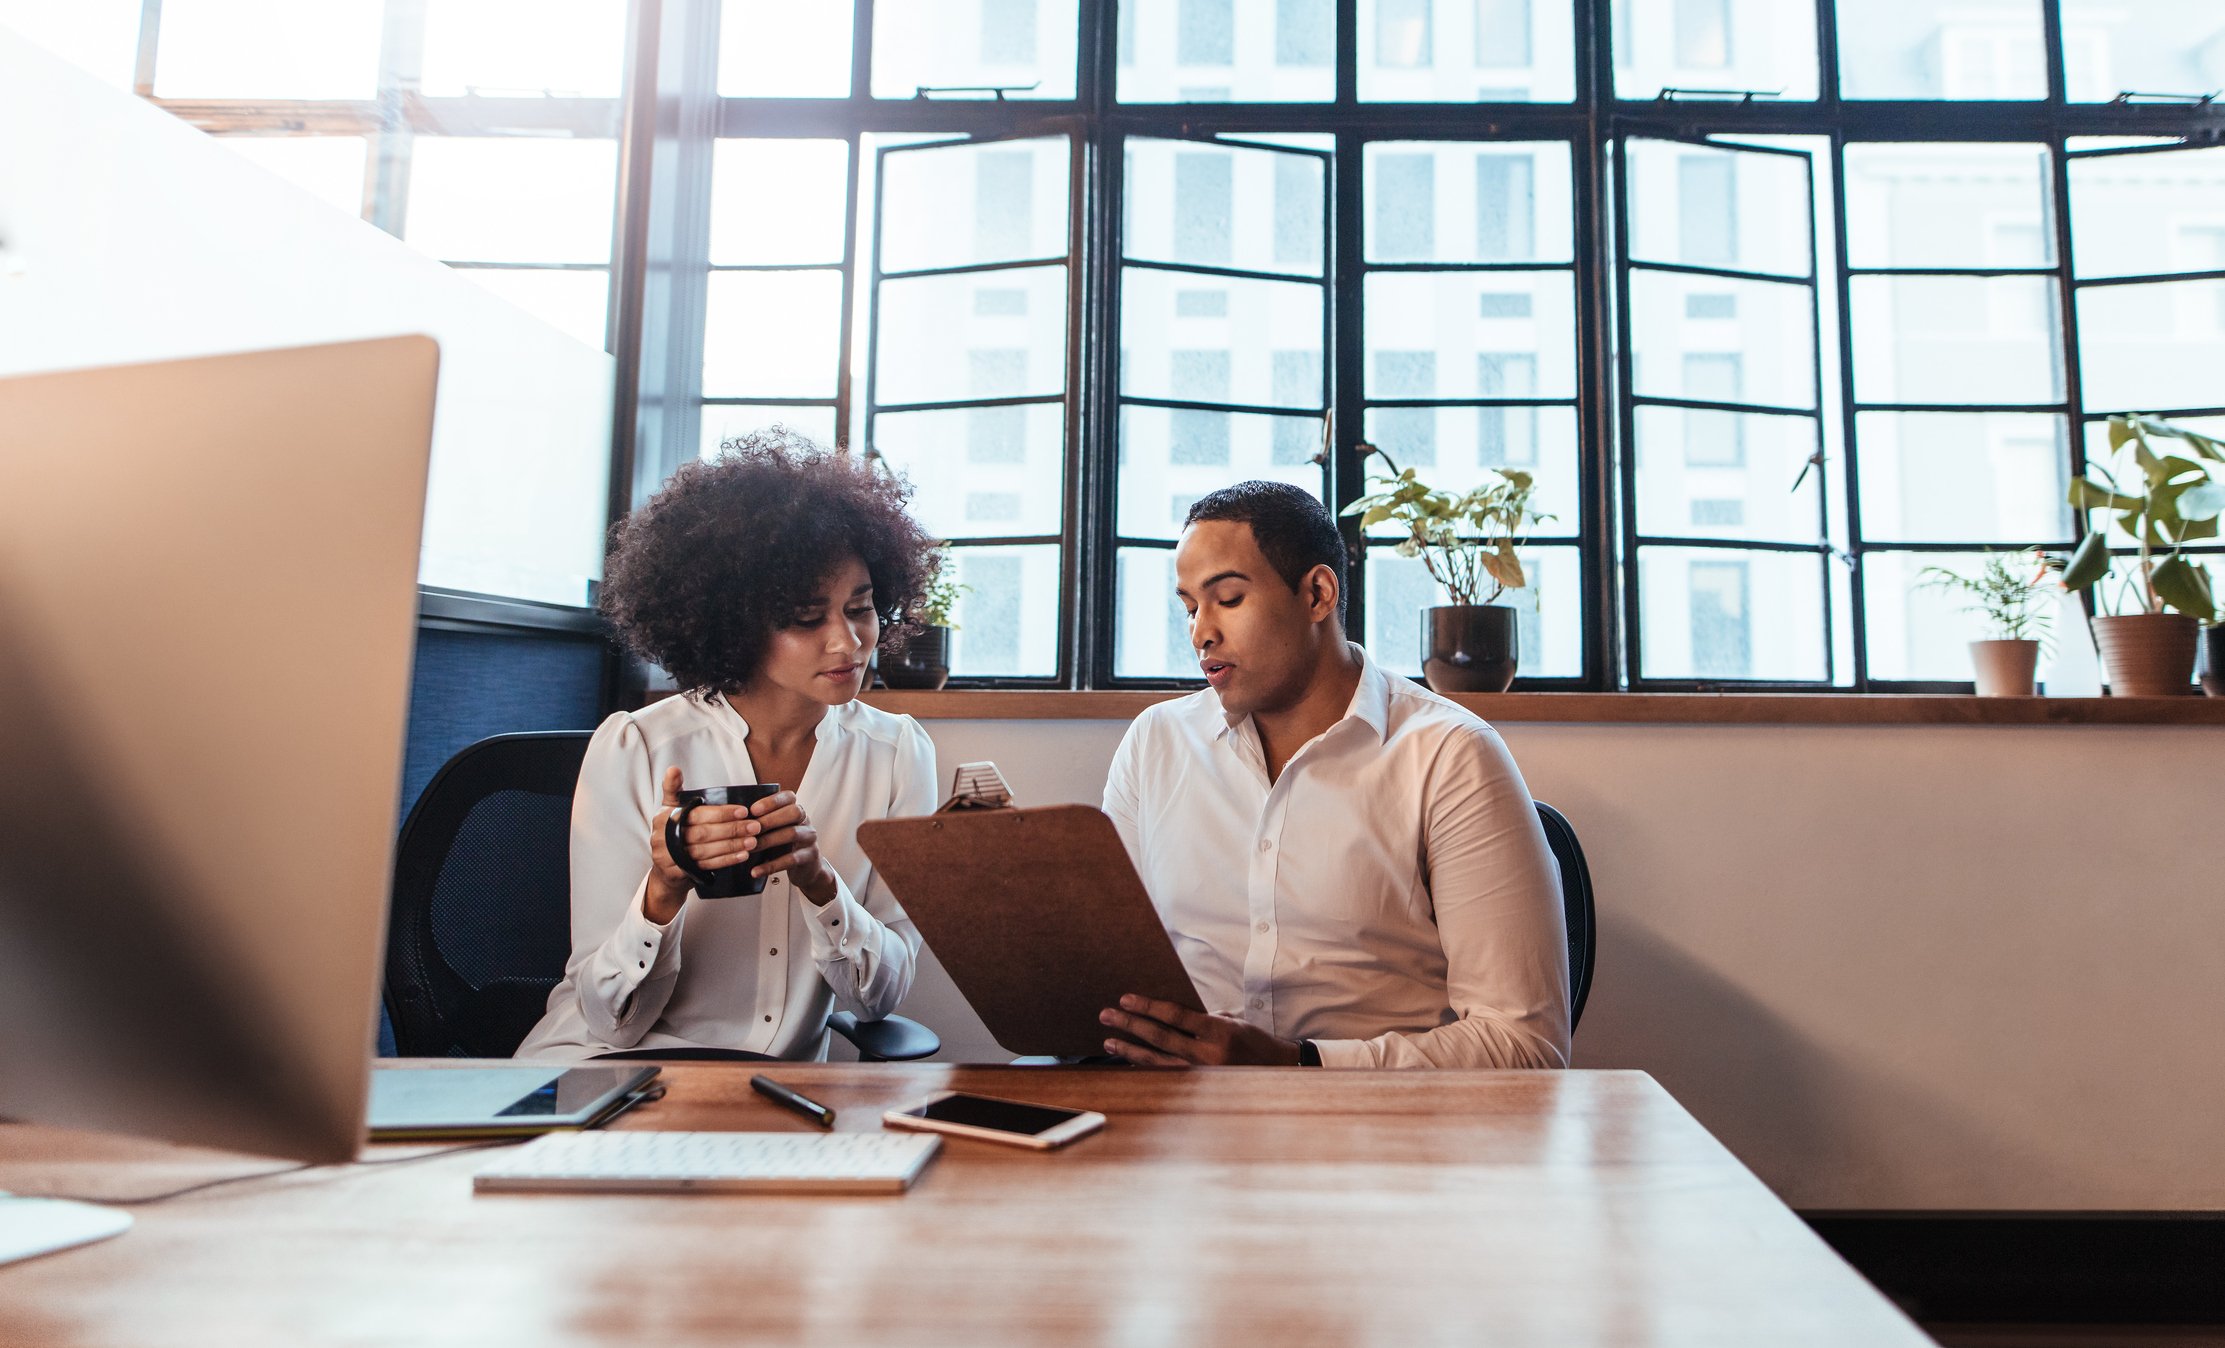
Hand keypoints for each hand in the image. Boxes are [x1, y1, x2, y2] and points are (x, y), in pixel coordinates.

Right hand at [644, 767, 761, 923]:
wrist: (664, 869)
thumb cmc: (672, 833)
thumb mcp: (669, 809)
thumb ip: (673, 789)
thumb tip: (673, 768)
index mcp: (663, 817)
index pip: (697, 814)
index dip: (721, 813)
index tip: (744, 810)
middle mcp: (663, 837)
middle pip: (703, 833)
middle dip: (732, 829)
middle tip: (755, 826)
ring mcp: (669, 857)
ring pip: (706, 850)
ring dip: (732, 845)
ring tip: (753, 840)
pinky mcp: (679, 872)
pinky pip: (706, 866)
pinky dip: (726, 860)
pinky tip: (743, 855)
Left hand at [741, 789, 839, 906]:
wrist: (806, 868)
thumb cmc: (785, 845)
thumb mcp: (776, 830)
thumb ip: (762, 822)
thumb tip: (734, 818)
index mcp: (795, 810)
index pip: (789, 797)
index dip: (771, 801)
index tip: (753, 809)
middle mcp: (805, 821)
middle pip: (794, 812)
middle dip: (770, 819)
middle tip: (751, 829)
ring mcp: (809, 838)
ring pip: (792, 833)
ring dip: (768, 840)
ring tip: (750, 849)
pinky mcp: (809, 856)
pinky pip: (791, 859)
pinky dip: (771, 865)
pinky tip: (756, 870)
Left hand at [1097, 994, 1302, 1067]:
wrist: (1278, 1072)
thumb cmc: (1254, 1042)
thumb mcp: (1233, 1022)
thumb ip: (1202, 1019)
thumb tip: (1169, 1017)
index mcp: (1218, 1031)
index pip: (1175, 1016)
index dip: (1148, 1006)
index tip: (1125, 999)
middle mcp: (1208, 1054)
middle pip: (1160, 1037)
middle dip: (1130, 1025)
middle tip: (1106, 1015)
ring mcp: (1202, 1074)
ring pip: (1157, 1061)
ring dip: (1130, 1050)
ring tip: (1108, 1042)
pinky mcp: (1200, 1089)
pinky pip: (1166, 1076)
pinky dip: (1145, 1068)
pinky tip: (1129, 1063)